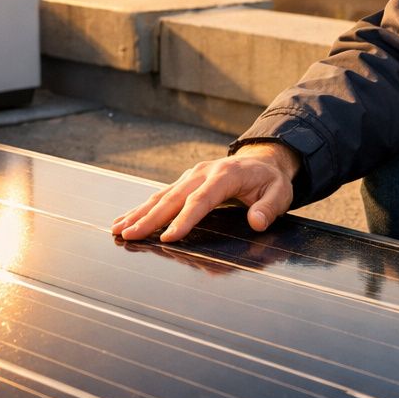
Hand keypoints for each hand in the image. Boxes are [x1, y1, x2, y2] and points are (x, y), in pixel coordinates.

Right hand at [110, 143, 298, 242]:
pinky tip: (125, 220)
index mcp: (225, 175)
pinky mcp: (185, 181)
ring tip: (118, 230)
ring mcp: (191, 175)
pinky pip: (161, 195)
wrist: (263, 160)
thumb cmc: (270, 181)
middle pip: (173, 198)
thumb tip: (257, 222)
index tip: (169, 237)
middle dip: (150, 219)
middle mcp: (203, 173)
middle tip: (129, 237)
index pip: (201, 200)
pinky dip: (142, 208)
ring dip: (139, 213)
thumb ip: (269, 207)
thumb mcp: (280, 193)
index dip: (185, 219)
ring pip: (162, 196)